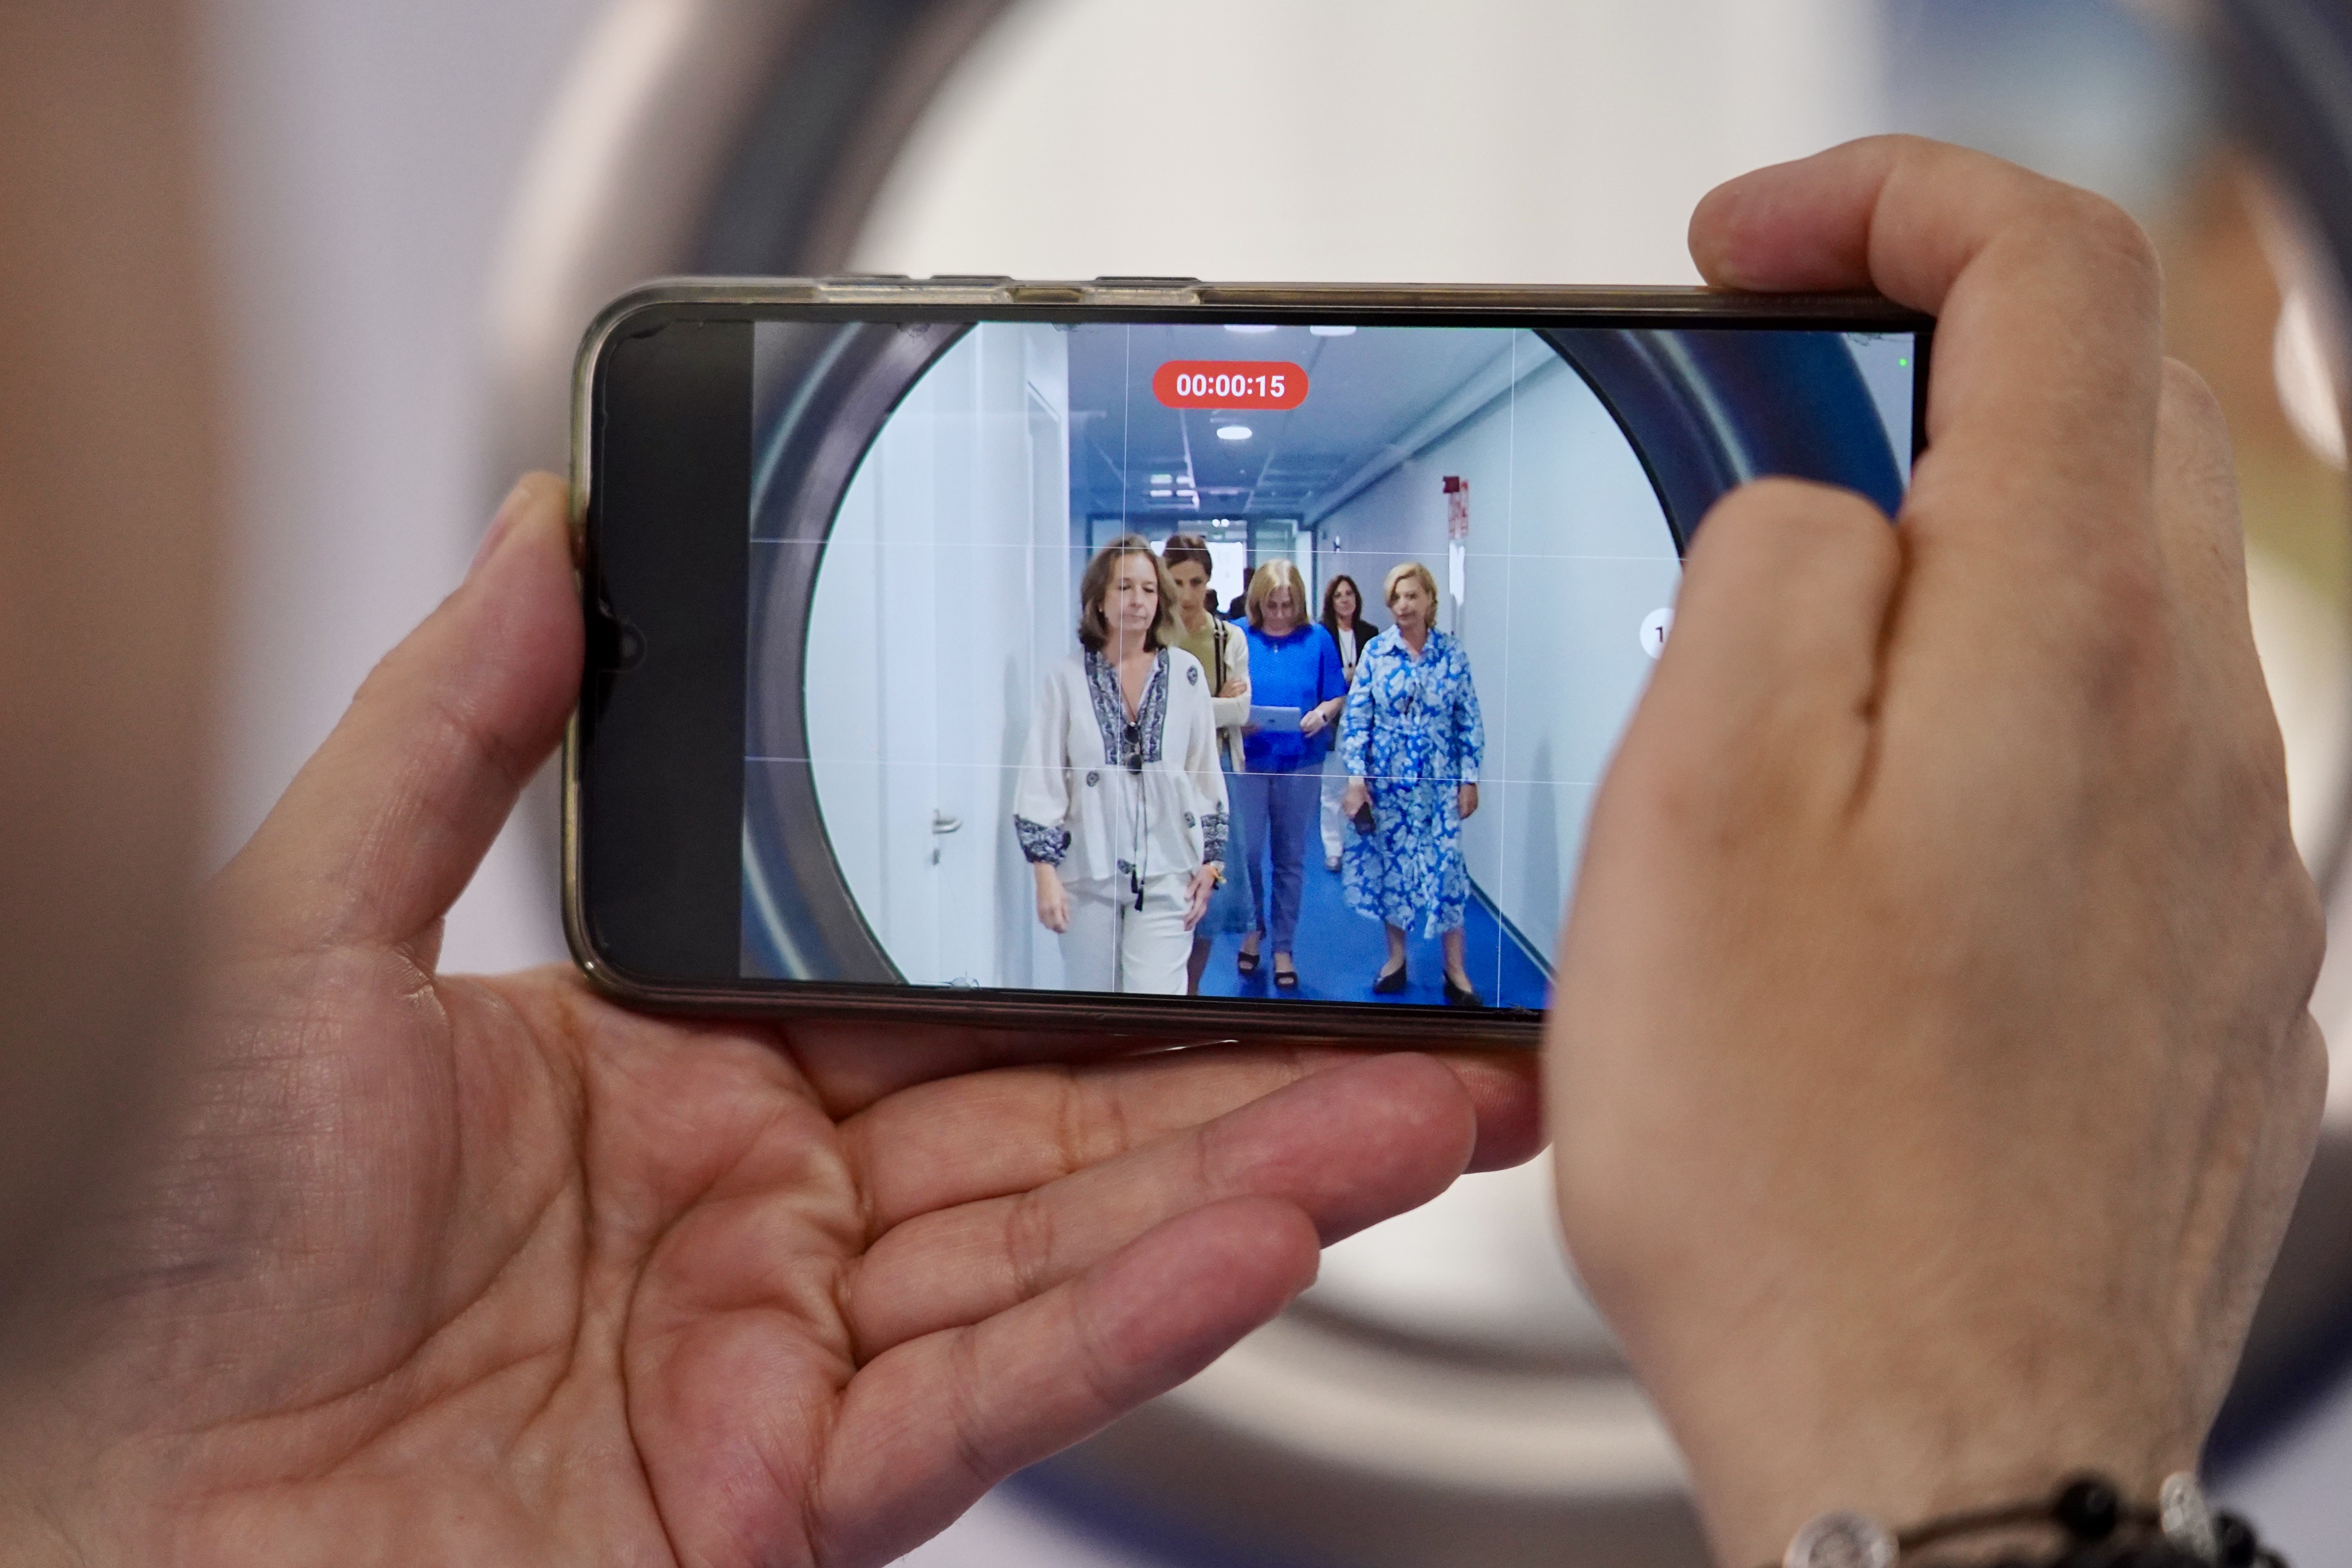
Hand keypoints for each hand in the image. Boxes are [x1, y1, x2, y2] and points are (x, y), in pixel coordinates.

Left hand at [0, 476, 1541, 1567]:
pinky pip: (988, 1394)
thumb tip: (541, 531)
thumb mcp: (300, 934)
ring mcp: (794, 1363)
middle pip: (1061, 1127)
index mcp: (690, 1079)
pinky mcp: (788, 1499)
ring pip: (1069, 1254)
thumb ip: (450, 737)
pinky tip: (1265, 1236)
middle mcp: (773, 1219)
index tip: (1247, 879)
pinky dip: (1133, 1321)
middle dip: (1259, 1069)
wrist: (95, 1501)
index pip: (952, 992)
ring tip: (1428, 1105)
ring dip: (1259, 1182)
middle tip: (1431, 1002)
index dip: (1109, 940)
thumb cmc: (157, 1236)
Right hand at [1033, 860, 1070, 932]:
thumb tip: (1067, 921)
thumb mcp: (1064, 898)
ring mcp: (1040, 910)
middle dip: (1057, 929)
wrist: (1044, 878)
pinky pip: (1041, 920)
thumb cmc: (1056, 886)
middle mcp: (1046, 911)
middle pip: (1051, 927)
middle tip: (1063, 927)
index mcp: (1054, 908)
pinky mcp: (1037, 908)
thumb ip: (1065, 911)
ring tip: (1058, 923)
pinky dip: (1046, 922)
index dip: (1063, 928)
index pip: (1058, 924)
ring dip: (1051, 926)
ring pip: (1045, 924)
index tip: (1067, 928)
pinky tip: (1051, 918)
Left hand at [1183, 865, 1218, 930]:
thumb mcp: (1198, 877)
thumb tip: (1186, 897)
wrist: (1213, 869)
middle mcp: (1205, 899)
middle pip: (1199, 913)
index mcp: (1203, 895)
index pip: (1196, 909)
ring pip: (1201, 913)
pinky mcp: (1206, 898)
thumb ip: (1192, 886)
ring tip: (1188, 927)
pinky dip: (1197, 916)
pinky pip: (1202, 910)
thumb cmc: (1204, 872)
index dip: (1189, 916)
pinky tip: (1193, 918)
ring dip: (1195, 920)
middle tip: (1185, 929)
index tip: (1183, 922)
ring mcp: (1206, 899)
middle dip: (1192, 921)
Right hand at [1548, 137, 2326, 1563]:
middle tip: (1749, 411)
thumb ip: (1761, 579)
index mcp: (2061, 650)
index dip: (1892, 197)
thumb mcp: (1692, 816)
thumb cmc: (1794, 1170)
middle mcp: (2194, 730)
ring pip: (2101, 602)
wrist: (1942, 1438)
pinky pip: (2111, 766)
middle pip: (2101, 413)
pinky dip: (1986, 728)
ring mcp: (2229, 858)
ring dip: (1943, 567)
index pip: (2048, 276)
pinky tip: (1871, 855)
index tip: (1756, 238)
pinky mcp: (2213, 968)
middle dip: (1915, 351)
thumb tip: (1812, 504)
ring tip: (1775, 685)